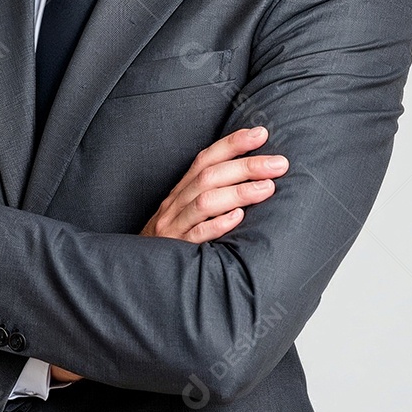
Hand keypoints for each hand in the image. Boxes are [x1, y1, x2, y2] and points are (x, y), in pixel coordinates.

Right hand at [48, 128, 286, 383]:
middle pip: (209, 176)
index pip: (206, 159)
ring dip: (238, 191)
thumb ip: (210, 197)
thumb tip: (254, 181)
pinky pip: (195, 236)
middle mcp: (174, 205)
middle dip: (246, 165)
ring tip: (268, 188)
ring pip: (204, 201)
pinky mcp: (174, 252)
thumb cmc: (169, 245)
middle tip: (279, 163)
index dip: (233, 143)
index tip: (262, 133)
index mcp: (179, 193)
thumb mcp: (184, 214)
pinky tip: (238, 219)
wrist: (132, 278)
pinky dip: (217, 225)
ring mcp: (172, 228)